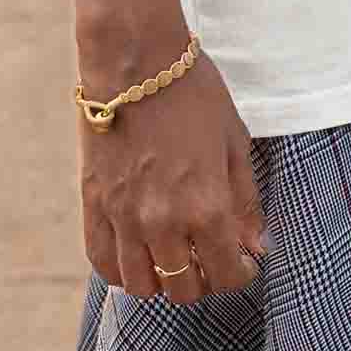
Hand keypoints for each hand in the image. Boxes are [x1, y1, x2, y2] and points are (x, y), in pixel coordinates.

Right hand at [78, 47, 266, 306]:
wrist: (136, 60)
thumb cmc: (194, 93)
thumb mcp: (235, 139)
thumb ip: (246, 199)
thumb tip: (256, 246)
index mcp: (206, 206)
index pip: (226, 274)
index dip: (240, 274)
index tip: (243, 262)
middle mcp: (163, 223)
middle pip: (183, 289)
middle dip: (203, 281)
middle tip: (210, 259)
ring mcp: (123, 218)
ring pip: (141, 286)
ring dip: (162, 281)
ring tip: (175, 258)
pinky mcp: (94, 207)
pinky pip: (103, 264)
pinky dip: (121, 271)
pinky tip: (138, 257)